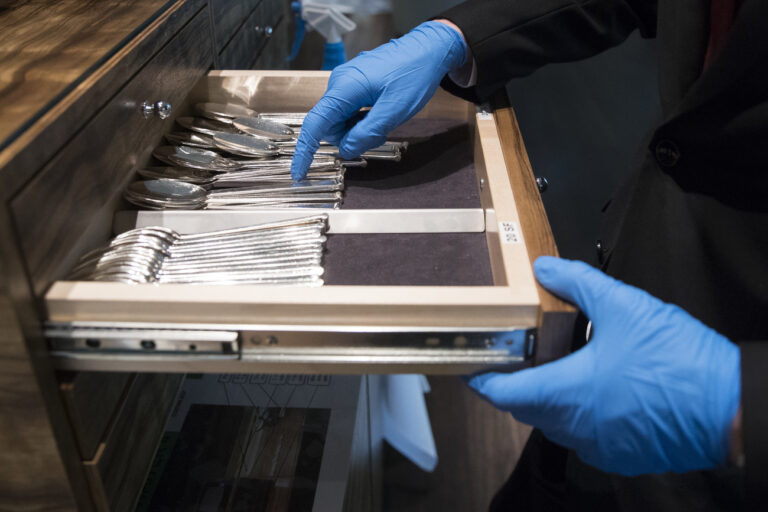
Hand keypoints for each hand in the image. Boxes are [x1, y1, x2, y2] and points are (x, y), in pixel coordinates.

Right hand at [290, 21, 466, 178]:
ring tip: (383, 120)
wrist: (428, 50)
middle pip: (329, 126)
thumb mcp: (394, 111)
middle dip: (349, 138)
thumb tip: (346, 150)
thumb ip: (367, 133)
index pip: (315, 125)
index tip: (299, 173)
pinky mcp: (353, 84)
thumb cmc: (414, 75)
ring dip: (357, 130)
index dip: (305, 151)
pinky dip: (361, 120)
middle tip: (379, 134)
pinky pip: (348, 111)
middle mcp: (338, 84)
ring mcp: (345, 83)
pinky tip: (379, 114)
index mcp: (344, 89)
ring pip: (340, 120)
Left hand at [468, 256, 740, 475]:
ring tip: (551, 367)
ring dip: (545, 400)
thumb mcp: (624, 307)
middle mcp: (576, 427)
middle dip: (513, 385)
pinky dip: (576, 415)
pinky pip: (582, 436)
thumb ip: (577, 284)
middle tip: (512, 357)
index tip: (471, 365)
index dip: (482, 379)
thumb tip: (544, 267)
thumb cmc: (679, 361)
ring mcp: (598, 446)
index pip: (503, 394)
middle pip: (524, 409)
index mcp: (568, 393)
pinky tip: (591, 389)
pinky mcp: (621, 455)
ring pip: (553, 424)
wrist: (733, 407)